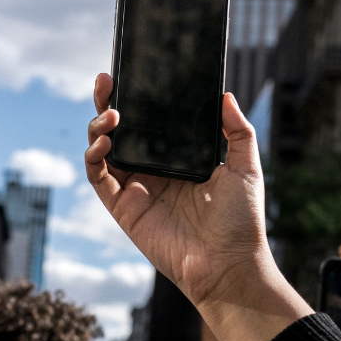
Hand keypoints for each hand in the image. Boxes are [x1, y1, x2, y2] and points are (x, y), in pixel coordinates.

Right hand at [84, 76, 270, 307]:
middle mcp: (152, 172)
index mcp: (177, 160)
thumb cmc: (242, 222)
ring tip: (112, 114)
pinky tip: (105, 141)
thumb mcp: (246, 168)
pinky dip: (94, 157)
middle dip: (108, 104)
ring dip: (99, 127)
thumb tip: (225, 96)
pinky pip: (98, 178)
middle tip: (107, 82)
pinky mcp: (123, 208)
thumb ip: (238, 131)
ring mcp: (135, 189)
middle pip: (120, 132)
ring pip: (103, 151)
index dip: (136, 100)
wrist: (230, 264)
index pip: (149, 124)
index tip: (130, 75)